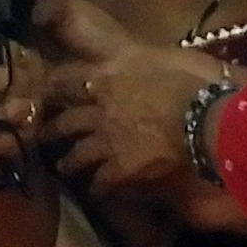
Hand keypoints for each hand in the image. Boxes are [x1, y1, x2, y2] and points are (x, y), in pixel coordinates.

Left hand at [36, 5, 223, 196]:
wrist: (204, 118)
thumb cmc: (189, 81)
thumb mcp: (159, 55)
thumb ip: (137, 58)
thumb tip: (132, 58)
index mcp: (108, 77)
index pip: (67, 80)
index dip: (53, 87)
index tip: (45, 92)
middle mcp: (99, 109)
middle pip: (66, 121)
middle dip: (51, 129)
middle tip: (43, 135)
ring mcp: (107, 141)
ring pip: (77, 154)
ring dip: (68, 161)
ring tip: (63, 168)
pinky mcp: (120, 168)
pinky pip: (101, 181)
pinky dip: (97, 187)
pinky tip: (96, 191)